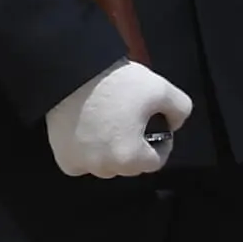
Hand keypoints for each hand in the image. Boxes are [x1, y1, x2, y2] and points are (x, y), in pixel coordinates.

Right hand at [45, 58, 192, 178]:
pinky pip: (83, 162)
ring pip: (105, 165)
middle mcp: (102, 168)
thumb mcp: (162, 90)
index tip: (158, 127)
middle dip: (137, 148)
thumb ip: (180, 111)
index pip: (155, 162)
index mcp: (129, 157)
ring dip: (113, 152)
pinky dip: (89, 152)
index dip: (162, 144)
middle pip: (129, 166)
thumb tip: (173, 125)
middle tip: (134, 122)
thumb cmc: (119, 83)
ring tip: (114, 124)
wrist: (75, 73)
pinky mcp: (62, 158)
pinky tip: (93, 131)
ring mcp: (79, 164)